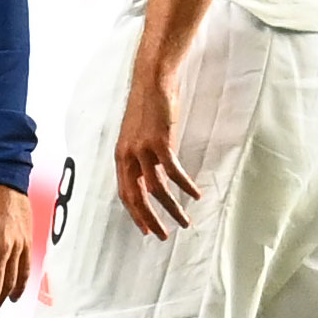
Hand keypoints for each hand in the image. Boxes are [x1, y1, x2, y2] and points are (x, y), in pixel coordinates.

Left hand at [115, 71, 200, 239]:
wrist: (151, 81)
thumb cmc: (148, 108)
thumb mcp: (138, 136)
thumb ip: (142, 157)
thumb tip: (151, 176)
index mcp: (121, 156)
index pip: (124, 192)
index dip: (134, 213)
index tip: (145, 229)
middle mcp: (128, 155)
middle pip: (135, 196)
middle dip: (150, 219)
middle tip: (163, 235)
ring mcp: (142, 149)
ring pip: (156, 189)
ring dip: (172, 208)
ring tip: (185, 220)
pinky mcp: (159, 142)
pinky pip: (173, 171)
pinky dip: (185, 185)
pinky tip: (196, 194)